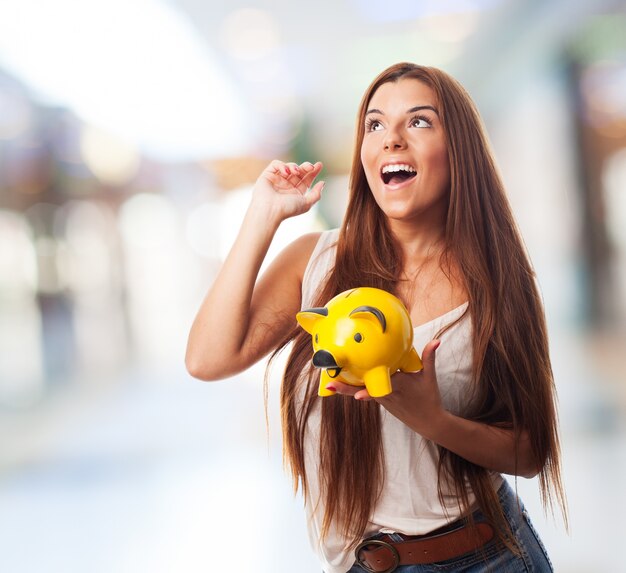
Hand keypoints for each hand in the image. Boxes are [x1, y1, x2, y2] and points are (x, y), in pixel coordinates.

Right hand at [251, 160, 323, 221]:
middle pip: (298, 172)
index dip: (313, 172)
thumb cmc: (287, 209)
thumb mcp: (306, 203)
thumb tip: (323, 183)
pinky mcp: (267, 175)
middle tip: (310, 167)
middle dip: (305, 167)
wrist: (270, 210)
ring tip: (296, 171)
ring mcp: (277, 180)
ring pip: (288, 167)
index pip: (306, 180)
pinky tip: (285, 172)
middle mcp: (286, 186)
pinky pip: (275, 164)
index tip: (319, 165)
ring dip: (294, 166)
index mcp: (296, 193)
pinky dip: (281, 165)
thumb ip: (316, 194)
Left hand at [325, 340, 444, 437]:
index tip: (356, 396)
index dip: (368, 392)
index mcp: (399, 386)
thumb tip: (435, 341)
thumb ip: (429, 357)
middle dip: (346, 389)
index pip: (382, 387)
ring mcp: (382, 399)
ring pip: (361, 392)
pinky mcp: (380, 401)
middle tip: (329, 385)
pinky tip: (340, 383)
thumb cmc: (429, 398)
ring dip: (345, 389)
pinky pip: (365, 392)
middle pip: (364, 390)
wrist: (429, 422)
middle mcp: (387, 394)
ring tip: (328, 383)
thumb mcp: (429, 376)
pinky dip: (354, 388)